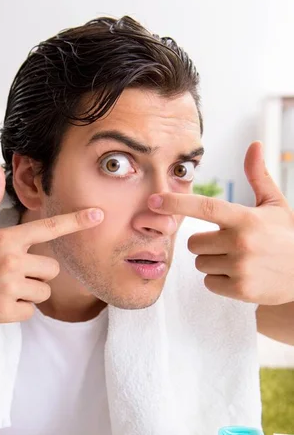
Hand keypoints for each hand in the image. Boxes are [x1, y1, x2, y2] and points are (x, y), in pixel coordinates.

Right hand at [0, 166, 103, 327]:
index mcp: (5, 239)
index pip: (48, 227)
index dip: (76, 221)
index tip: (98, 216)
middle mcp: (11, 262)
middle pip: (52, 269)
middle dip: (39, 273)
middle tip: (14, 273)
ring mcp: (9, 288)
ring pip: (43, 292)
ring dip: (29, 292)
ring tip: (3, 289)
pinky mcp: (4, 312)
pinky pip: (30, 312)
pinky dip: (18, 310)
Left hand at [147, 142, 293, 304]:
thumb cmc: (285, 236)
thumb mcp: (275, 205)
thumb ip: (258, 176)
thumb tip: (255, 145)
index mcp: (246, 218)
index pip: (205, 207)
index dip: (177, 203)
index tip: (154, 201)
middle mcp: (241, 242)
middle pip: (194, 243)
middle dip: (205, 244)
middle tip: (228, 244)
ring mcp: (240, 267)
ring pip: (200, 263)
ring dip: (212, 262)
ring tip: (237, 260)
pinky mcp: (240, 289)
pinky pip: (209, 283)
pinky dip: (220, 281)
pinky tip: (240, 275)